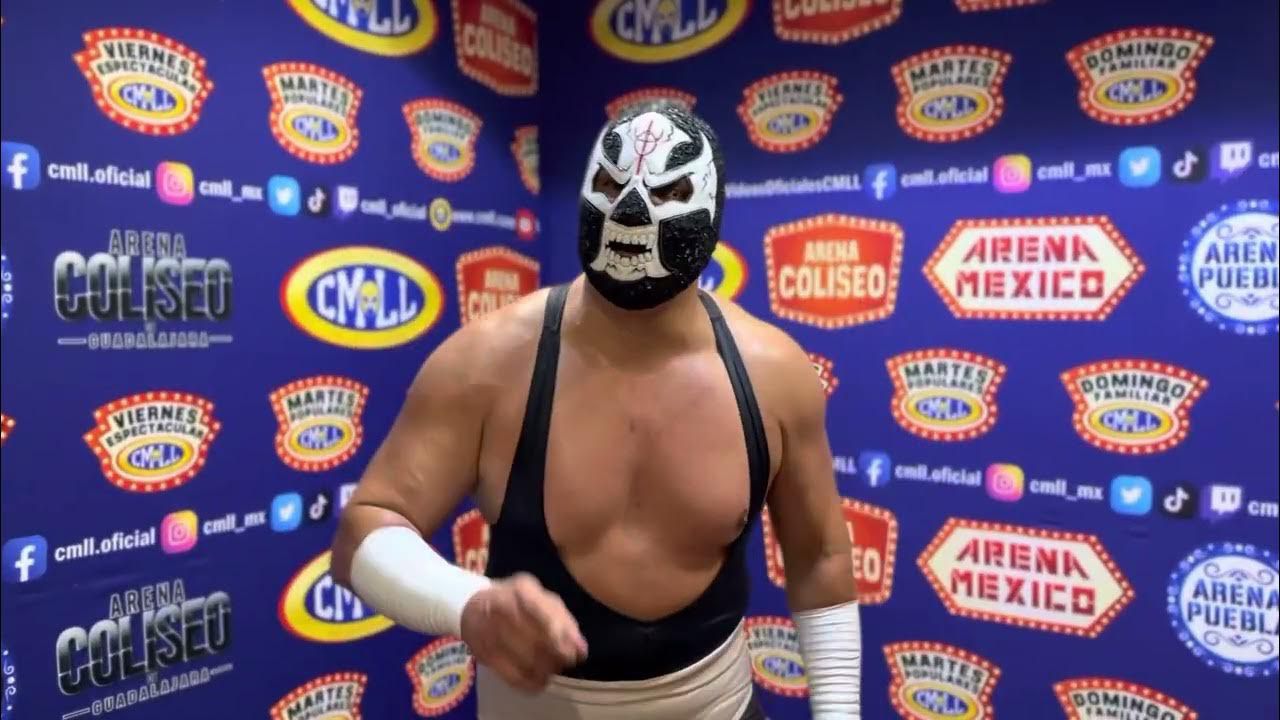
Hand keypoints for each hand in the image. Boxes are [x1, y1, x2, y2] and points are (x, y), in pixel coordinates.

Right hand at [460, 572, 587, 692]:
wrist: (473, 605)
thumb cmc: (516, 601)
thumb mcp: (542, 599)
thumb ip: (565, 622)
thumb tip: (582, 651)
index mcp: (521, 590)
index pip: (543, 615)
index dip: (561, 637)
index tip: (574, 652)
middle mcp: (501, 608)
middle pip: (536, 642)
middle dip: (557, 657)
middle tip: (565, 661)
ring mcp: (489, 632)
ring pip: (526, 662)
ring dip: (545, 671)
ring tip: (552, 668)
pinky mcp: (483, 654)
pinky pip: (511, 676)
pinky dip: (530, 683)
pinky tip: (539, 680)